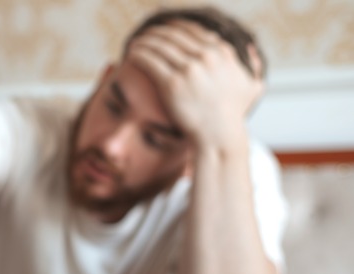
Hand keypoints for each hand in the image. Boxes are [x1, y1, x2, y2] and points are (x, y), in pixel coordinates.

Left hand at [126, 21, 262, 150]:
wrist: (219, 135)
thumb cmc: (232, 116)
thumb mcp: (251, 87)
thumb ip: (252, 66)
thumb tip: (252, 51)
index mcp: (222, 53)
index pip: (195, 31)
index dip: (177, 27)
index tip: (166, 30)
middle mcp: (207, 57)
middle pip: (175, 35)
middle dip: (158, 33)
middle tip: (147, 36)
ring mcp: (189, 69)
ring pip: (159, 45)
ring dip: (145, 41)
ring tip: (136, 43)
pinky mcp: (172, 83)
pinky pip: (150, 60)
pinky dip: (138, 53)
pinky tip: (131, 53)